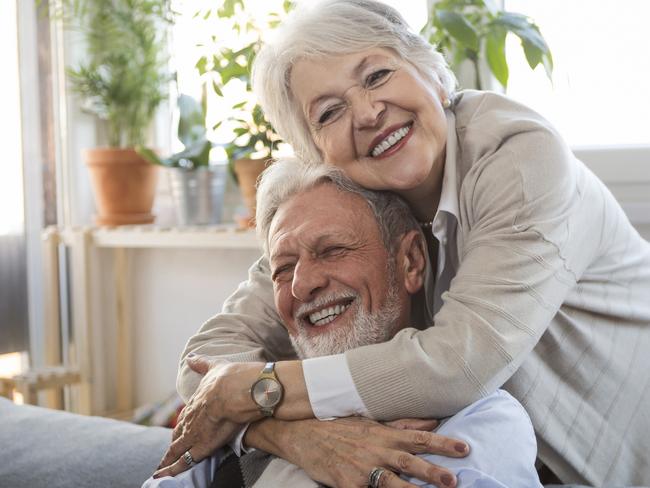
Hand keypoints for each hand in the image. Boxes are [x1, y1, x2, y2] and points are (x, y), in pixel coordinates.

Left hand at [152, 356, 261, 477]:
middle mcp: (191, 417)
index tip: (179, 429)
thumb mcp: (215, 367)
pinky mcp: (201, 447)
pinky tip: (163, 475)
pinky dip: (172, 470)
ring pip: (177, 448)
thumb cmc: (231, 379)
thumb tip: (190, 358)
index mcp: (196, 400)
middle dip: (173, 442)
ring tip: (160, 470)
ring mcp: (194, 433)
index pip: (186, 415)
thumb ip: (203, 364)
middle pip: (178, 433)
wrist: (238, 391)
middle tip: (167, 453)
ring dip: (168, 460)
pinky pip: (184, 461)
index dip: (183, 423)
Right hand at [246, 416, 469, 487]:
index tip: (464, 448)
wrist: (303, 434)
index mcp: (384, 434)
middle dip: (432, 472)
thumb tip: (433, 419)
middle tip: (453, 480)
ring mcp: (361, 469)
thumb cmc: (340, 427)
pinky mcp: (347, 485)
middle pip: (409, 462)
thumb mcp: (372, 421)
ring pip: (391, 483)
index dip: (442, 443)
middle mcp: (376, 450)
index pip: (419, 437)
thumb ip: (404, 423)